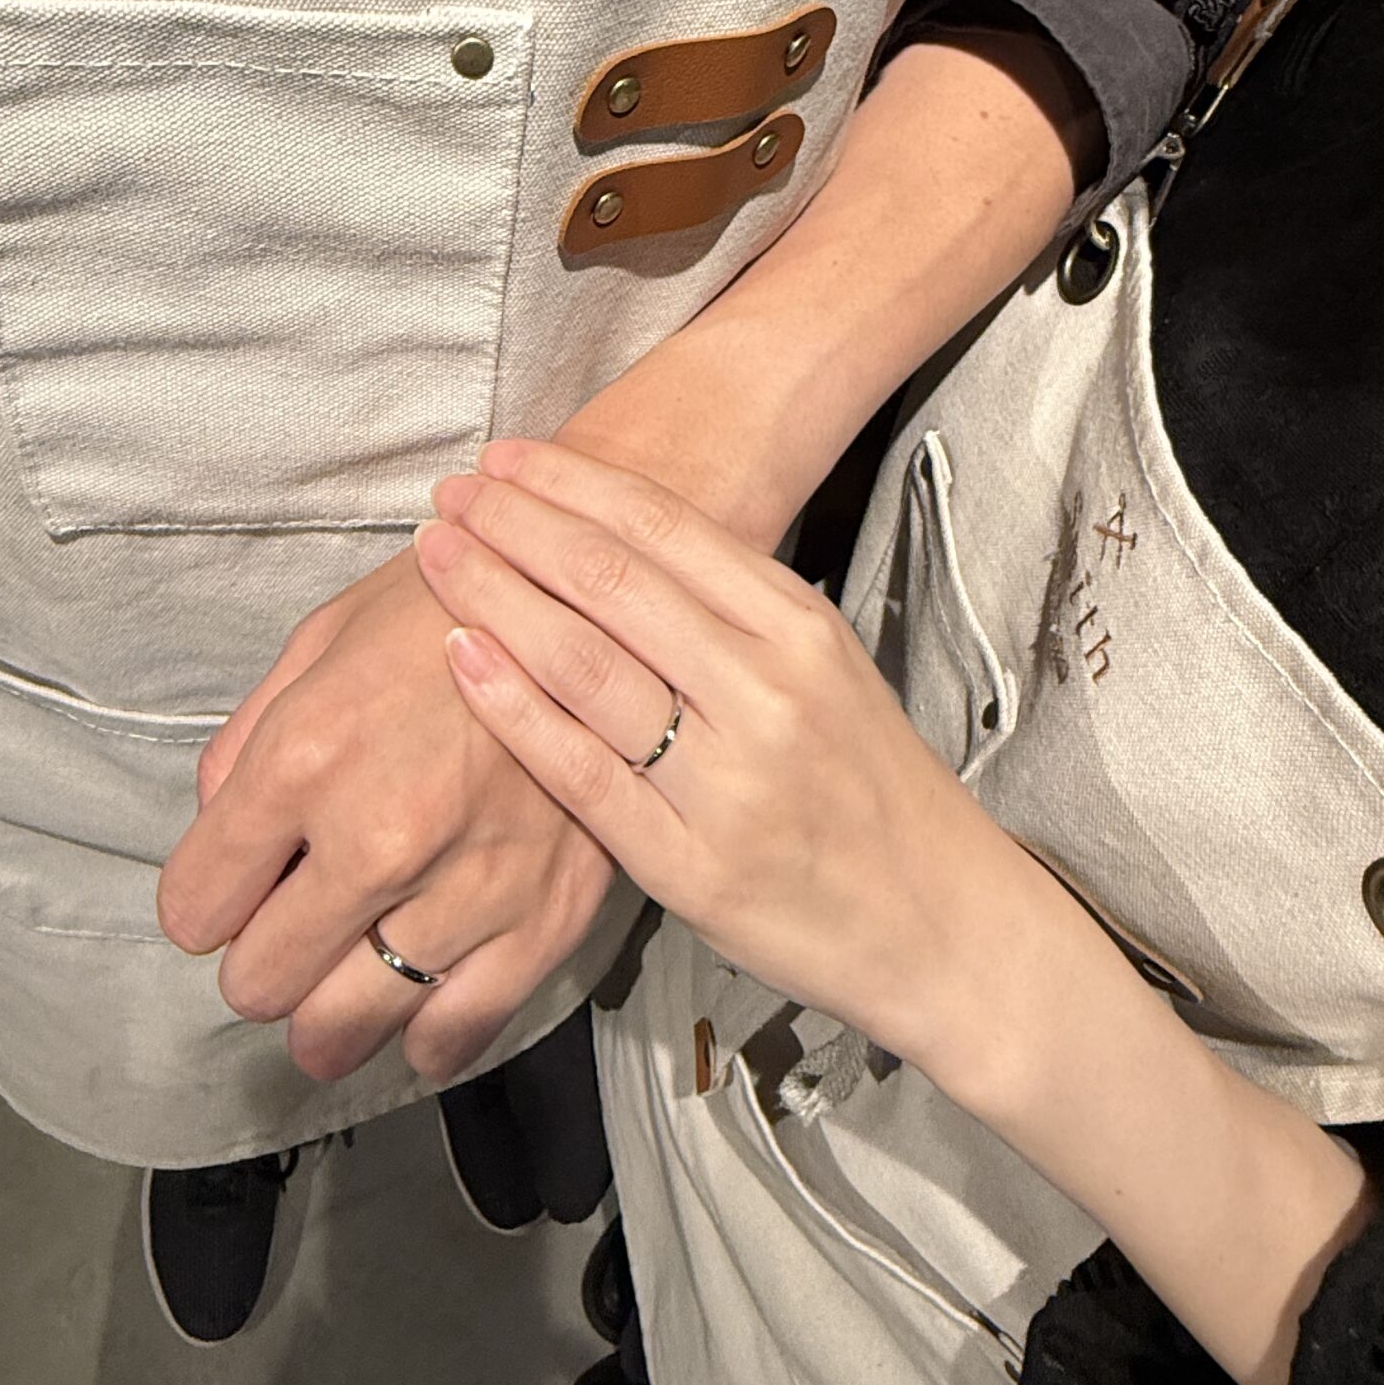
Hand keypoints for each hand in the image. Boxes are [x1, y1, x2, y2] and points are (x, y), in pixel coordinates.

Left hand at [154, 547, 615, 1085]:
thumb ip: (246, 745)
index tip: (226, 891)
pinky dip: (424, 1036)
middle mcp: (380, 838)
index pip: (196, 906)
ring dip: (329, 1014)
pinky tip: (413, 1013)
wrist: (592, 595)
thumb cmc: (450, 605)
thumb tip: (219, 832)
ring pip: (348, 1024)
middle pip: (261, 983)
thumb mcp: (319, 641)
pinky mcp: (544, 916)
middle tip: (284, 931)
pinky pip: (459, 1028)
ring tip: (334, 993)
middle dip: (259, 961)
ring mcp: (467, 886)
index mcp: (305, 759)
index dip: (203, 903)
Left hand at [422, 443, 1381, 1384]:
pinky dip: (513, 709)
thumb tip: (617, 537)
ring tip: (438, 555)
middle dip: (516, 527)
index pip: (666, 530)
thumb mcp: (826, 670)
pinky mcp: (690, 866)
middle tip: (449, 492)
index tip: (507, 458)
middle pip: (612, 583)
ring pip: (587, 665)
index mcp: (801, 629)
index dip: (573, 486)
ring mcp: (727, 781)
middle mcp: (766, 691)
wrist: (946, 927)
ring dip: (497, 597)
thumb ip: (733, 610)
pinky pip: (582, 773)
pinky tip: (460, 658)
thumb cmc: (871, 790)